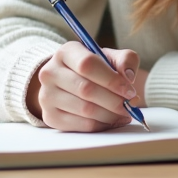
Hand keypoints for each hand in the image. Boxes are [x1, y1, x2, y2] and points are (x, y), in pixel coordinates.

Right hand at [26, 41, 144, 131]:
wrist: (71, 82)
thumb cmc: (95, 68)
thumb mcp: (111, 57)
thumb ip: (125, 60)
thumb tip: (128, 76)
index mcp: (66, 52)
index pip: (87, 64)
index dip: (112, 80)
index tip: (130, 91)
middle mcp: (50, 72)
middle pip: (86, 89)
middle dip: (114, 100)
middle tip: (131, 105)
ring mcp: (47, 96)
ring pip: (85, 109)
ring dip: (110, 114)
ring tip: (124, 113)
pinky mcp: (50, 117)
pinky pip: (81, 125)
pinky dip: (102, 125)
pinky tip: (112, 120)